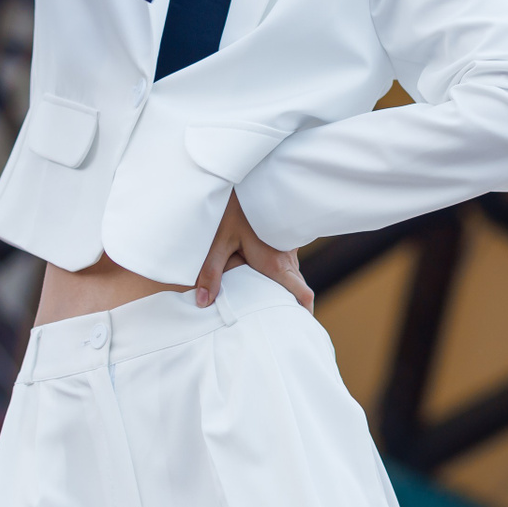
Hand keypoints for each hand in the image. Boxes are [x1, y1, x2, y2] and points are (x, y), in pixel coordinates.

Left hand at [195, 192, 311, 311]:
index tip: (302, 326)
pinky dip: (283, 274)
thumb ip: (211, 273)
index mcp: (274, 264)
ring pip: (293, 275)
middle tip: (285, 322)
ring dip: (287, 289)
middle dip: (294, 306)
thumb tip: (203, 302)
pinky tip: (266, 276)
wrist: (255, 180)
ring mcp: (288, 248)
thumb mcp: (220, 241)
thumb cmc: (237, 210)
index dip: (304, 312)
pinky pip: (288, 262)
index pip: (301, 294)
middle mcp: (287, 258)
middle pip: (298, 288)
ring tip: (274, 304)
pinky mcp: (284, 239)